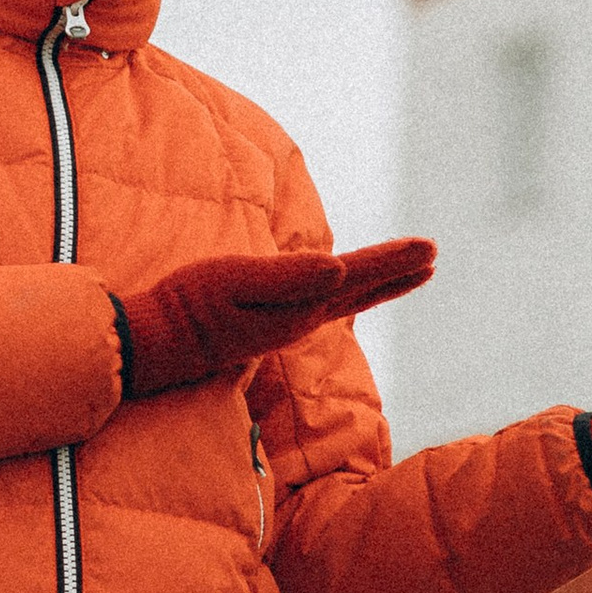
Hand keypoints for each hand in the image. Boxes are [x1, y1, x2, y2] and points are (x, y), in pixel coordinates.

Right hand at [114, 238, 435, 398]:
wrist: (159, 345)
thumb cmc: (193, 306)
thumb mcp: (238, 282)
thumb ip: (289, 277)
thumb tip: (339, 269)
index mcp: (302, 307)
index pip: (357, 276)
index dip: (394, 261)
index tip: (430, 247)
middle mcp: (303, 319)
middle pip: (360, 290)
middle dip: (398, 272)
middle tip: (432, 255)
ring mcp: (287, 324)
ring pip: (346, 299)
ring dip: (380, 283)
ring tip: (411, 271)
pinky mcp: (270, 324)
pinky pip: (325, 303)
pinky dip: (349, 292)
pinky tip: (346, 289)